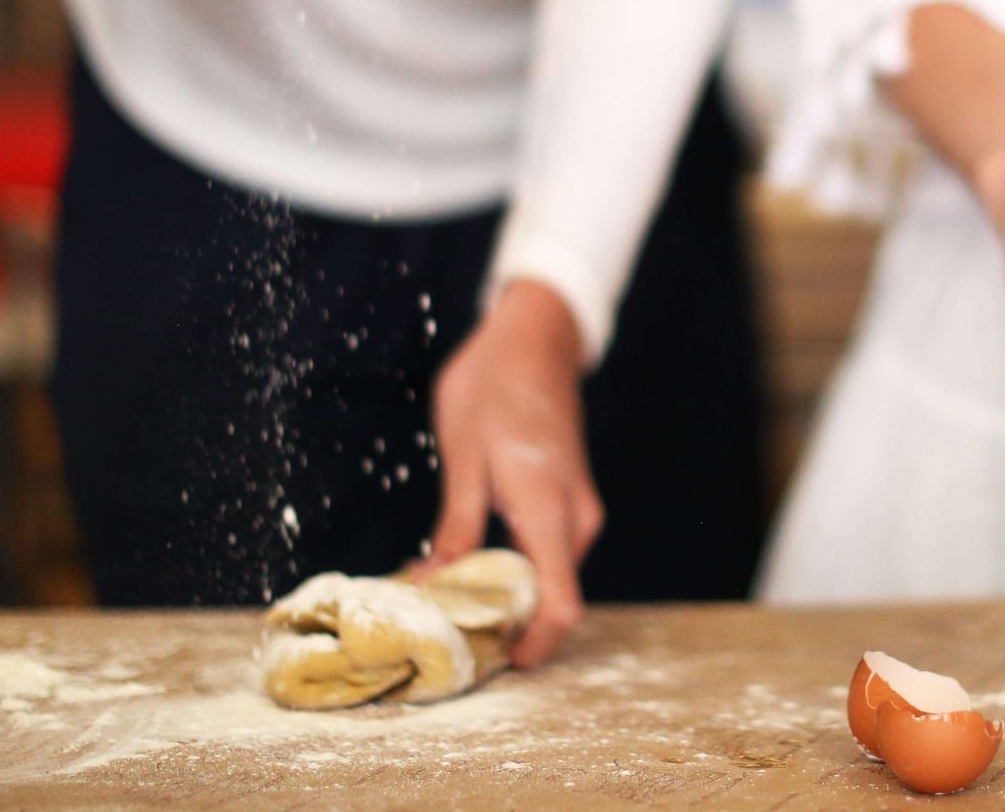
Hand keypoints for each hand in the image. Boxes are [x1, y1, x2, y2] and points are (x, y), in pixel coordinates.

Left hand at [429, 280, 602, 666]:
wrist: (534, 338)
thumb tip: (428, 587)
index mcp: (549, 511)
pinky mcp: (567, 498)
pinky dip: (510, 565)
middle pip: (550, 596)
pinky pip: (545, 549)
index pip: (559, 603)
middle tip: (436, 628)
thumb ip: (456, 528)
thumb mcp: (464, 458)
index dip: (533, 646)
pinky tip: (464, 560)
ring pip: (545, 574)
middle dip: (500, 622)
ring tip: (439, 593)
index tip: (494, 666)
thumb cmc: (495, 388)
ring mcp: (576, 507)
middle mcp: (574, 517)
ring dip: (500, 592)